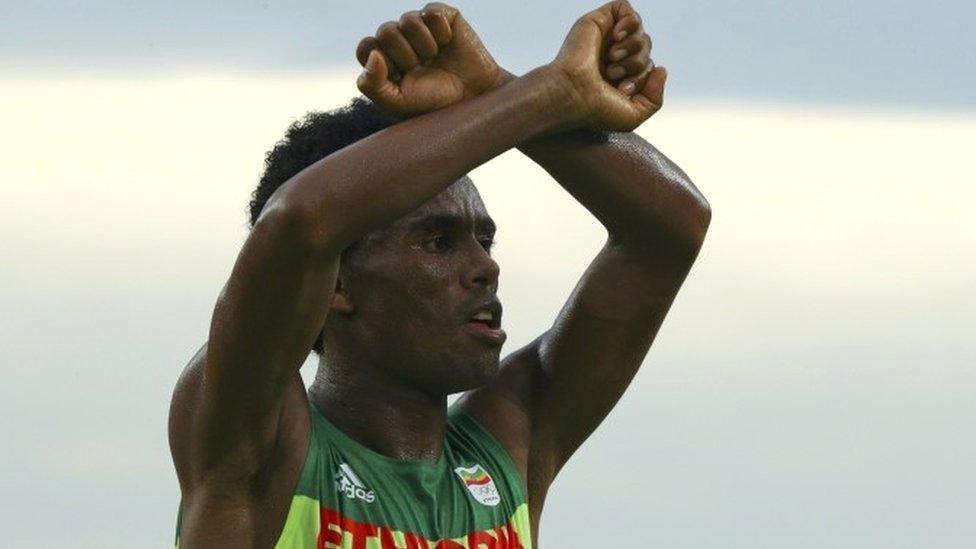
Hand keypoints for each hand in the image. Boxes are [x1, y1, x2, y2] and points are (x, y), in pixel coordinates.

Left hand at [355, 3, 502, 117]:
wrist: (473, 97)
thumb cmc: (434, 101)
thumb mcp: (398, 102)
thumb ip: (372, 85)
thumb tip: (373, 55)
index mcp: (384, 59)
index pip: (366, 47)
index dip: (382, 62)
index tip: (400, 77)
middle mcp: (399, 39)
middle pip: (385, 31)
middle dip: (405, 55)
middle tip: (421, 68)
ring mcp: (420, 25)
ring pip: (408, 20)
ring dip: (425, 46)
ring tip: (435, 58)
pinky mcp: (442, 16)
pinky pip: (432, 13)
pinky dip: (441, 33)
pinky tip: (448, 44)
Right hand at [552, 0, 666, 131]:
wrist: (572, 94)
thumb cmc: (596, 109)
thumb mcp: (633, 116)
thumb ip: (655, 99)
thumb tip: (661, 69)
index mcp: (619, 76)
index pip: (648, 67)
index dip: (642, 77)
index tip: (622, 89)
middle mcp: (612, 56)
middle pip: (646, 48)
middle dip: (637, 64)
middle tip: (614, 75)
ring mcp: (604, 38)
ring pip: (639, 31)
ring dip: (632, 47)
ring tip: (611, 58)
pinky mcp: (597, 22)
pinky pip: (625, 8)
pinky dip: (629, 23)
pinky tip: (617, 36)